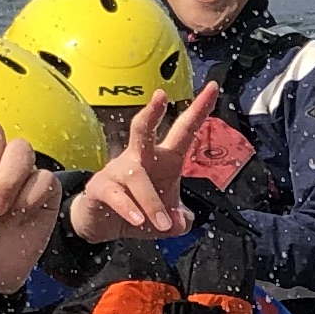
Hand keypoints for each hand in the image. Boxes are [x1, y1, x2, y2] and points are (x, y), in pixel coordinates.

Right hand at [66, 83, 223, 245]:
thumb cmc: (139, 210)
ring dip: (152, 201)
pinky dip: (129, 208)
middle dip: (152, 112)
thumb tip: (180, 221)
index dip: (198, 110)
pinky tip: (138, 220)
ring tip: (162, 223)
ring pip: (135, 175)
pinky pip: (116, 195)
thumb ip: (179, 221)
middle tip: (160, 96)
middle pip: (143, 129)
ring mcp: (117, 171)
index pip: (183, 130)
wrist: (102, 224)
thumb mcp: (167, 221)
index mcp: (164, 159)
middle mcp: (140, 158)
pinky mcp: (101, 187)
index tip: (213, 88)